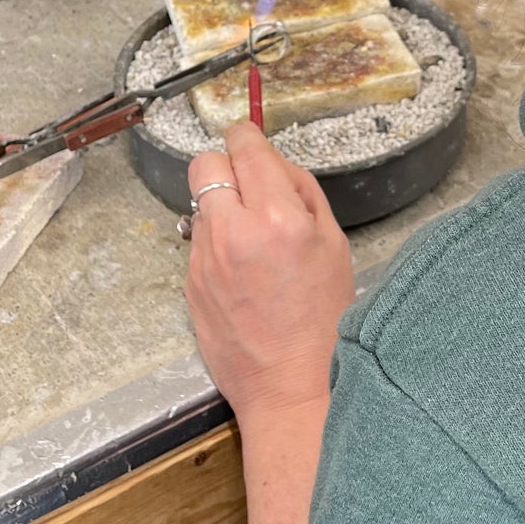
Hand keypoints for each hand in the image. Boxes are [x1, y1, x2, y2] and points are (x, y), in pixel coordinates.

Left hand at [184, 122, 354, 419]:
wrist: (291, 386)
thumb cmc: (322, 323)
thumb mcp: (334, 245)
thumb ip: (302, 193)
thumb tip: (275, 164)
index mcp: (276, 218)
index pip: (244, 147)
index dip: (247, 137)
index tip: (250, 140)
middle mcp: (232, 233)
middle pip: (206, 164)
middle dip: (226, 167)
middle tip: (251, 189)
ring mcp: (204, 260)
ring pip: (200, 204)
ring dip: (222, 209)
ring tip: (252, 242)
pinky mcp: (190, 284)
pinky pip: (199, 244)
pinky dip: (217, 246)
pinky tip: (243, 274)